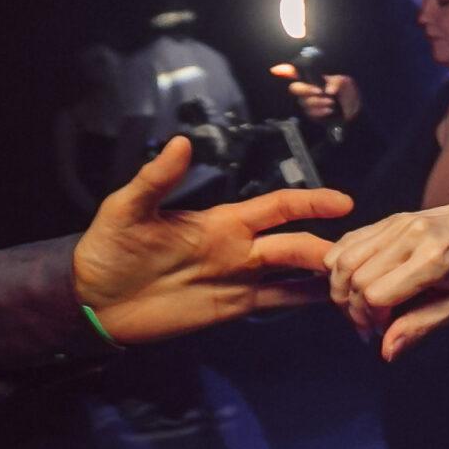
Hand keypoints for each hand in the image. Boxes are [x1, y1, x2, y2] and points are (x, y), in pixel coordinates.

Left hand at [72, 135, 351, 342]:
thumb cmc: (109, 249)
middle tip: (356, 256)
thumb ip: (157, 179)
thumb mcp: (127, 209)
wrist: (92, 300)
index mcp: (221, 221)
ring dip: (321, 274)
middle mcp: (238, 248)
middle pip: (293, 243)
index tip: (343, 202)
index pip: (276, 206)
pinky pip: (275, 301)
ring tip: (354, 281)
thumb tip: (184, 142)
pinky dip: (303, 301)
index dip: (310, 203)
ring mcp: (237, 278)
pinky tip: (328, 303)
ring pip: (292, 273)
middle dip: (325, 246)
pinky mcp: (231, 307)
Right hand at [270, 64, 359, 124]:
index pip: (295, 73)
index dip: (284, 71)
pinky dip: (320, 111)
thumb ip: (336, 81)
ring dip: (318, 102)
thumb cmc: (348, 93)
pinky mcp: (312, 114)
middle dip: (306, 90)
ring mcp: (308, 102)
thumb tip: (327, 89)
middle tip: (320, 92)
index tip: (275, 70)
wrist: (355, 112)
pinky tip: (329, 110)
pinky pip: (310, 112)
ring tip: (331, 103)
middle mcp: (308, 89)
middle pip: (295, 88)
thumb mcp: (345, 82)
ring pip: (304, 101)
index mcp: (314, 78)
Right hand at [325, 192, 448, 359]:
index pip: (375, 294)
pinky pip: (348, 241)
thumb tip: (386, 351)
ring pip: (343, 257)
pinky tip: (354, 282)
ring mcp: (398, 224)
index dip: (369, 319)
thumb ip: (419, 327)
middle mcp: (411, 237)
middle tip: (367, 323)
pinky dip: (340, 265)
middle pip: (354, 277)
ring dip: (340, 287)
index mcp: (432, 261)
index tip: (381, 330)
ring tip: (357, 305)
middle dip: (352, 308)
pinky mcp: (391, 219)